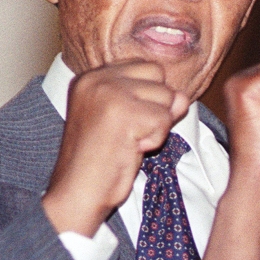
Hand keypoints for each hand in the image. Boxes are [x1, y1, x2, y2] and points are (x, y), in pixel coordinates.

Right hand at [43, 61, 189, 236]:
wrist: (77, 192)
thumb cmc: (100, 159)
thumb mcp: (125, 119)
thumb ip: (152, 100)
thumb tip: (182, 97)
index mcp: (91, 76)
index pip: (146, 67)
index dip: (148, 98)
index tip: (124, 121)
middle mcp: (98, 78)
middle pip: (159, 78)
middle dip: (155, 108)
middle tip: (128, 132)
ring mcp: (110, 93)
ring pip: (166, 99)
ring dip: (155, 126)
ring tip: (128, 141)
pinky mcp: (124, 112)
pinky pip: (164, 120)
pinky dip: (154, 140)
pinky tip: (130, 149)